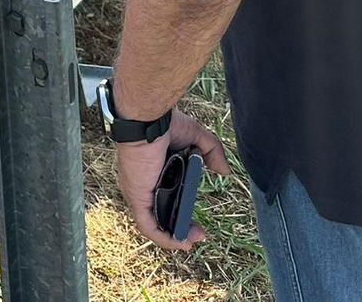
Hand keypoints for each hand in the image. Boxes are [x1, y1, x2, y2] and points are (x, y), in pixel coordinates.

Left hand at [113, 108, 232, 251]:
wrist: (147, 120)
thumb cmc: (164, 123)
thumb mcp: (195, 137)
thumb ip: (211, 152)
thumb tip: (225, 172)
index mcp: (156, 172)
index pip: (166, 197)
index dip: (182, 211)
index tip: (199, 221)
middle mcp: (146, 185)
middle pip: (162, 213)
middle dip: (180, 227)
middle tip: (199, 233)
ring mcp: (139, 193)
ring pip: (154, 223)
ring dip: (174, 236)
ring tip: (194, 239)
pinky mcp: (137, 197)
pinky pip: (147, 225)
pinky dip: (163, 237)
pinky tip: (181, 241)